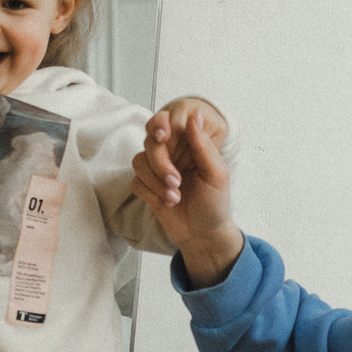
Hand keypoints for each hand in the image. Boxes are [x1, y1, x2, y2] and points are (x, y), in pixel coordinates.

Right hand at [131, 97, 241, 283]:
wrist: (204, 235)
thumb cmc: (215, 203)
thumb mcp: (216, 174)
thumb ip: (204, 146)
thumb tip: (195, 117)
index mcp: (190, 145)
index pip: (169, 123)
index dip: (161, 125)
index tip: (163, 136)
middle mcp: (172, 154)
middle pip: (150, 143)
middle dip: (160, 164)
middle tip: (176, 182)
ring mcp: (157, 170)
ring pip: (139, 162)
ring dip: (155, 182)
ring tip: (175, 198)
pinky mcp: (147, 187)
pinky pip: (136, 182)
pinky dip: (150, 194)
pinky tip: (167, 204)